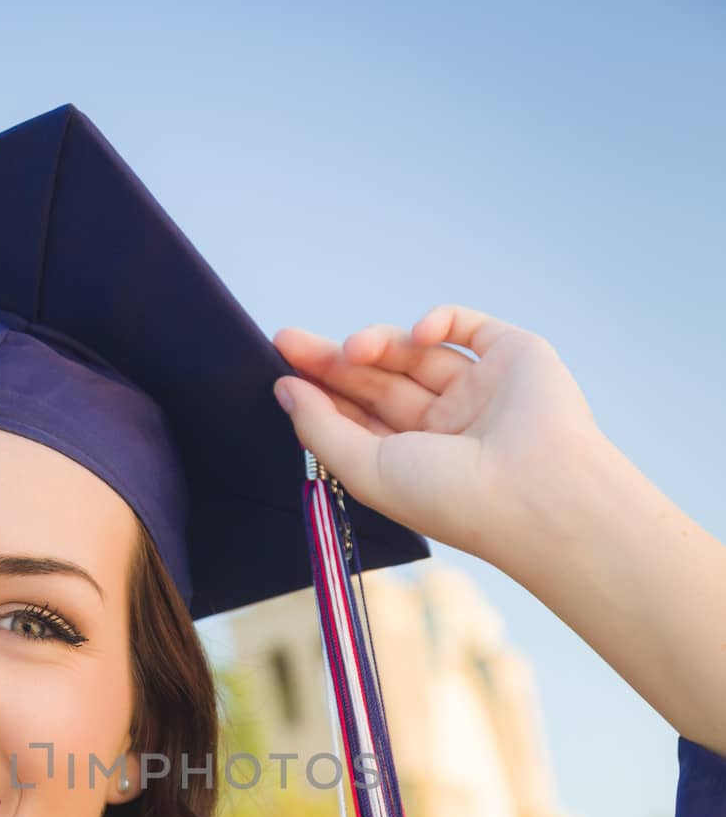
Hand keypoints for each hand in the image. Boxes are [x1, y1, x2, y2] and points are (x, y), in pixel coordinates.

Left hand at [272, 305, 604, 571]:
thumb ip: (322, 429)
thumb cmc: (451, 496)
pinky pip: (466, 326)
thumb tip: (285, 390)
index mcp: (413, 460)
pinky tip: (416, 334)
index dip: (321, 392)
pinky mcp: (512, 356)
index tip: (282, 371)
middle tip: (288, 341)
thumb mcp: (367, 469)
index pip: (359, 416)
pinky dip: (437, 320)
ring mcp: (478, 390)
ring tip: (353, 350)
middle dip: (333, 361)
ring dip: (378, 343)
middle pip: (378, 380)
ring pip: (415, 352)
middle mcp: (445, 426)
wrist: (535, 491)